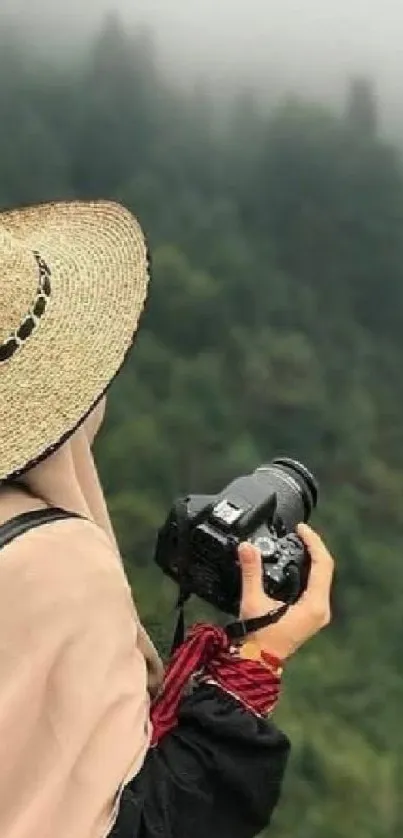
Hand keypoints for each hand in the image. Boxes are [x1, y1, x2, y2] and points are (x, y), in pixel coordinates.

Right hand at [238, 523, 333, 660]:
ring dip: (310, 558)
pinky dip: (306, 570)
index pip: (322, 564)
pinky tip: (293, 563)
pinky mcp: (309, 615)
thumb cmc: (258, 638)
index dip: (313, 542)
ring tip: (296, 542)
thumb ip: (251, 571)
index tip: (300, 528)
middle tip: (298, 532)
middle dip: (312, 547)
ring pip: (320, 577)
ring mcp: (316, 613)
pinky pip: (314, 586)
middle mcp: (320, 609)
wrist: (256, 662)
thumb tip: (247, 547)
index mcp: (314, 605)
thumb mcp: (254, 601)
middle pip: (324, 568)